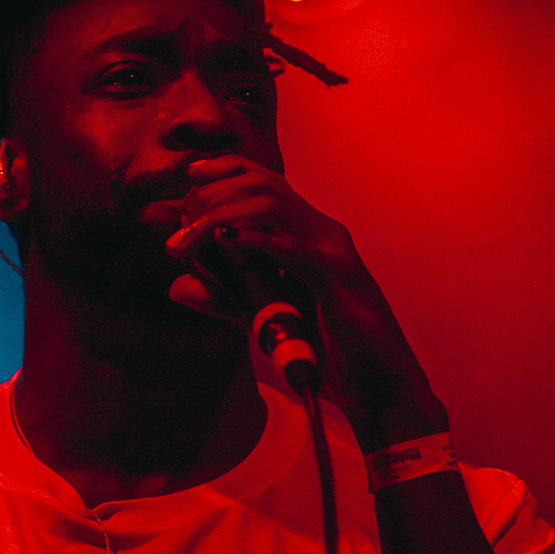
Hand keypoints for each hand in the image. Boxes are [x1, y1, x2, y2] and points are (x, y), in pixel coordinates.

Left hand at [163, 156, 447, 446]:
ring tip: (189, 238)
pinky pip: (291, 247)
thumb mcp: (266, 316)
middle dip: (212, 195)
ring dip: (220, 216)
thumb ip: (226, 297)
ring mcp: (332, 248)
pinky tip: (225, 241)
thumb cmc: (331, 349)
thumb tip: (177, 286)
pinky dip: (254, 240)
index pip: (264, 180)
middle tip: (180, 224)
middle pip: (261, 182)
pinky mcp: (337, 274)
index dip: (223, 170)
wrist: (377, 382)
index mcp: (308, 233)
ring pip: (270, 205)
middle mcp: (321, 230)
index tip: (188, 176)